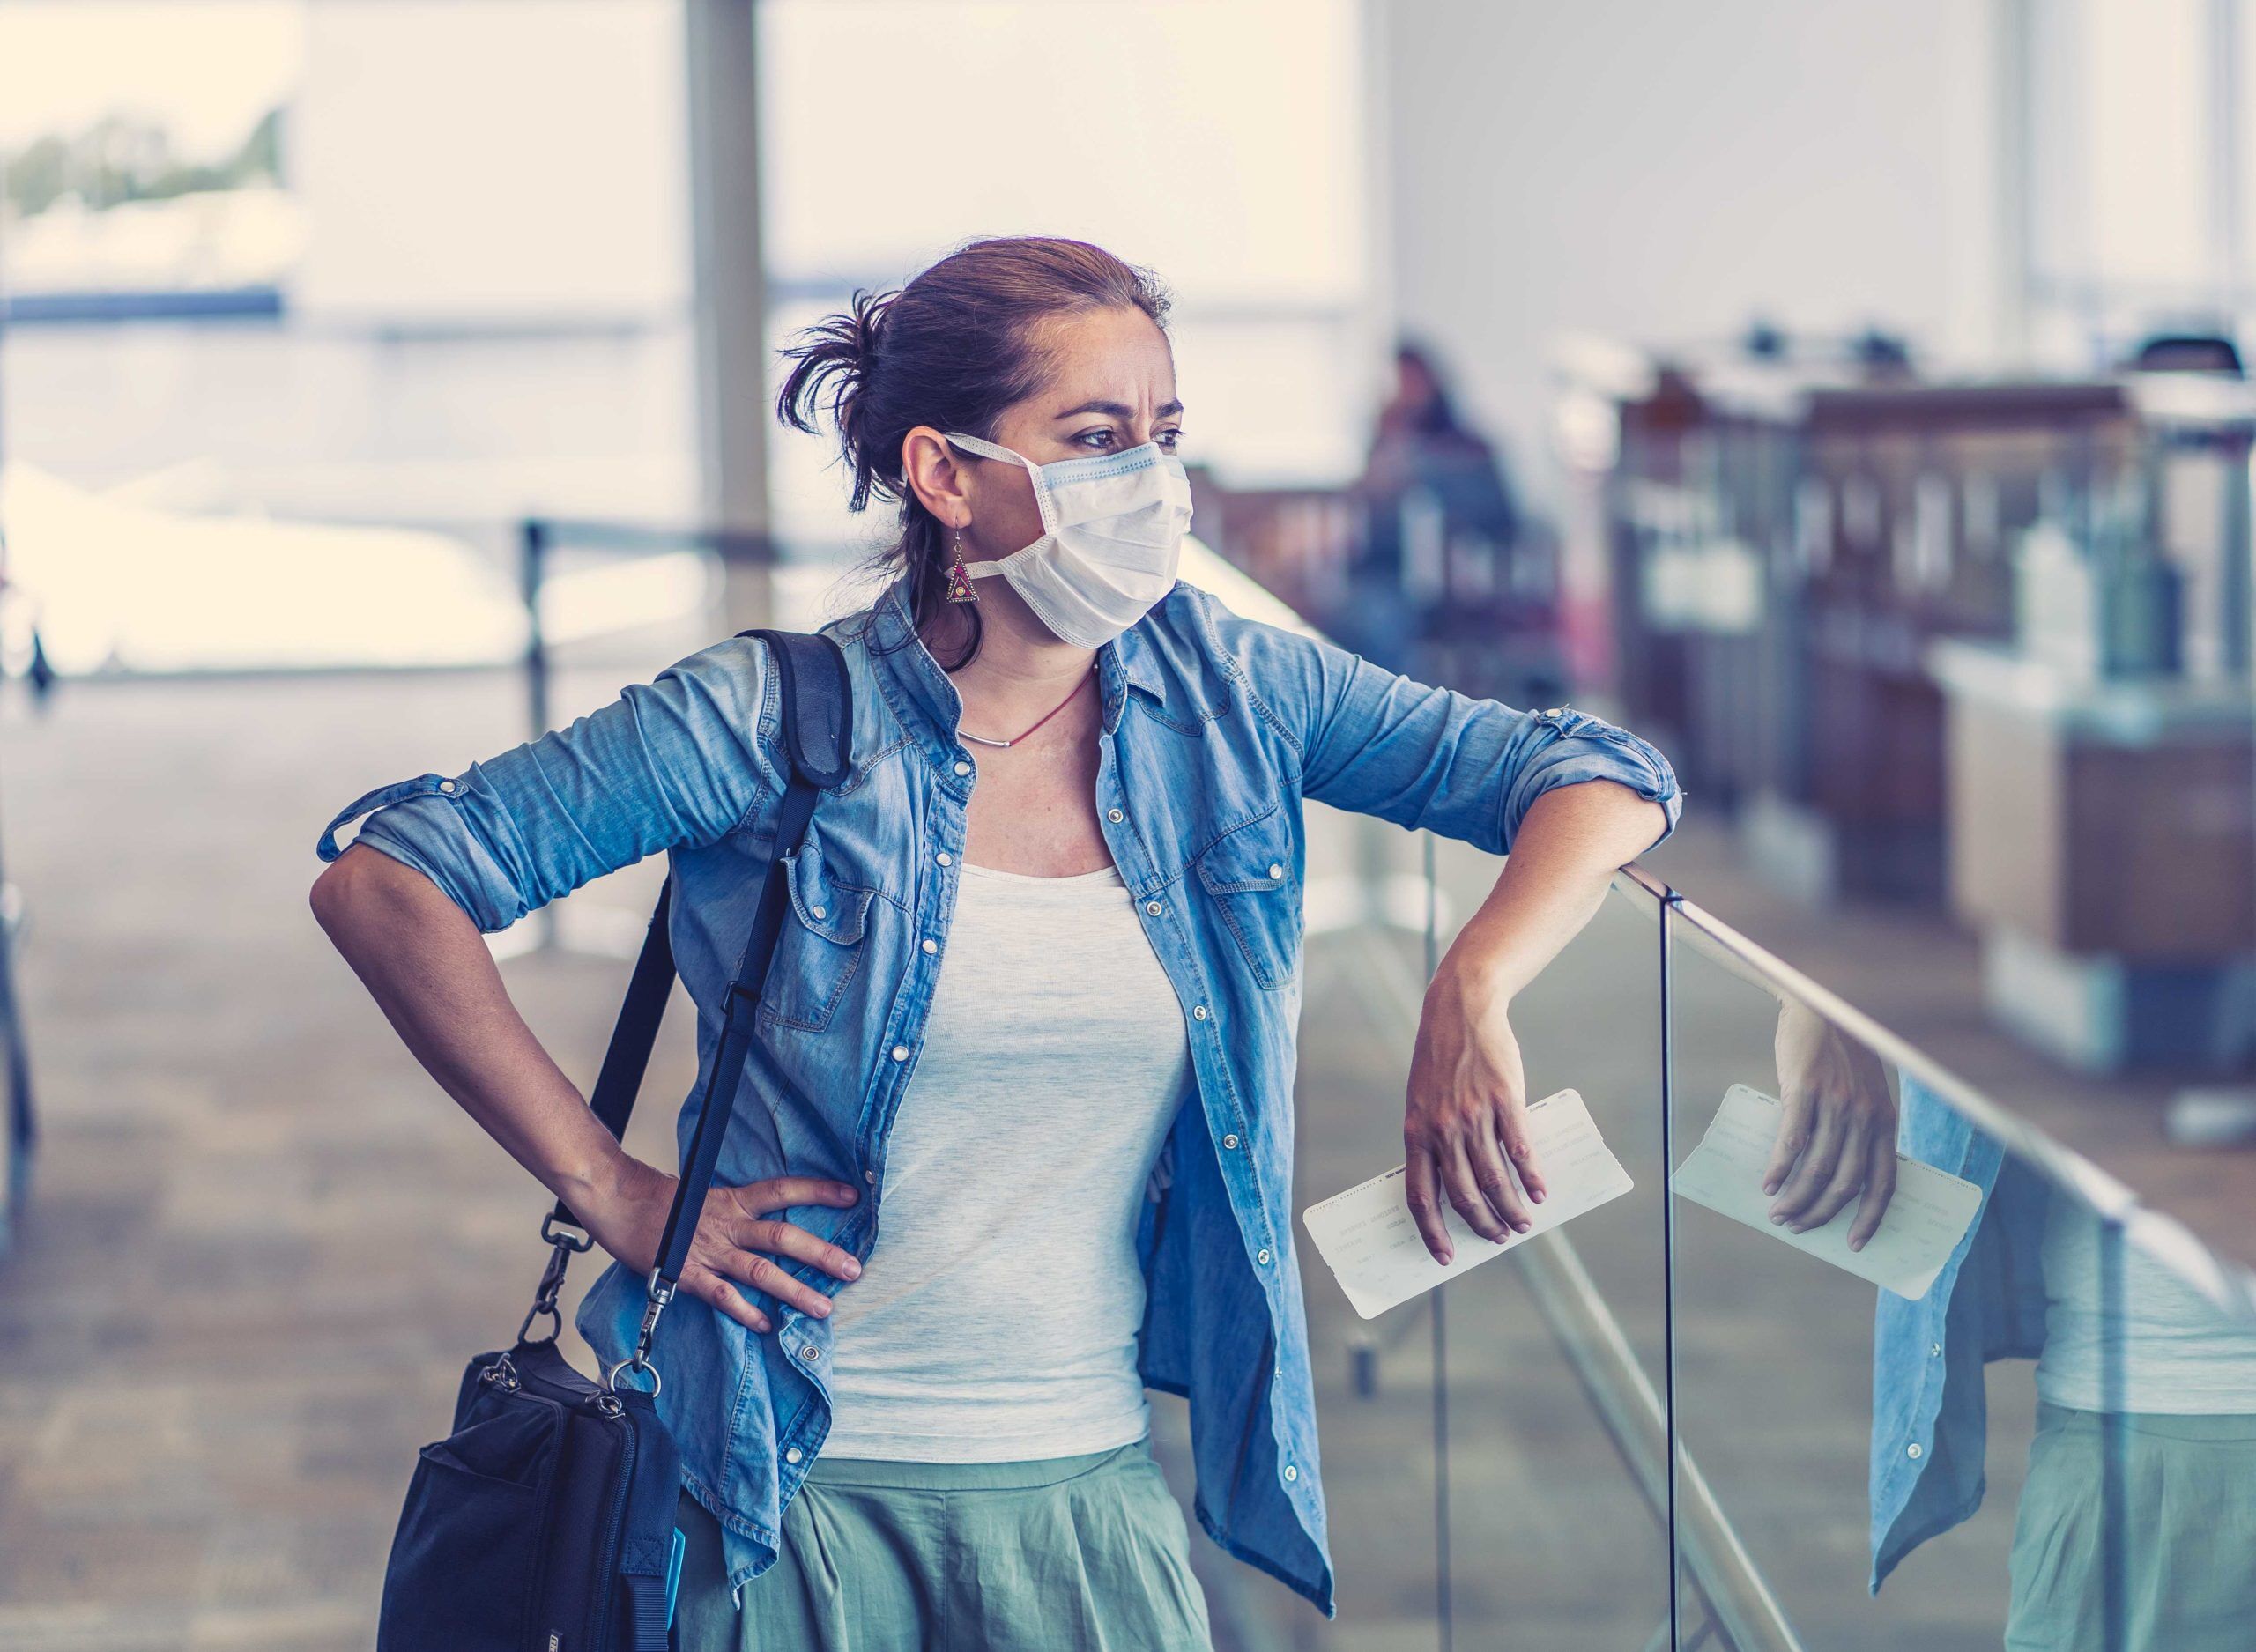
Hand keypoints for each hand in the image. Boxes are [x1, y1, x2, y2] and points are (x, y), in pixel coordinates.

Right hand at [582, 1155, 863, 1333]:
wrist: (617, 1200)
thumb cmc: (658, 1199)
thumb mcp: (705, 1194)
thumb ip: (734, 1208)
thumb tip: (763, 1216)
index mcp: (733, 1200)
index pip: (783, 1190)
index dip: (818, 1192)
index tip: (852, 1196)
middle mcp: (727, 1224)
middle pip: (782, 1236)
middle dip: (821, 1253)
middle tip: (853, 1268)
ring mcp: (709, 1251)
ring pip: (760, 1271)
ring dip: (795, 1290)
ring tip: (823, 1306)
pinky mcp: (688, 1274)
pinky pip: (722, 1295)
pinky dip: (745, 1311)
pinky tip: (767, 1325)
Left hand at [1402, 964, 1545, 1262]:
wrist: (1461, 1011)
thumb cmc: (1441, 1061)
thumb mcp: (1424, 1100)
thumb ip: (1436, 1138)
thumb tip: (1460, 1183)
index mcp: (1417, 1132)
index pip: (1420, 1195)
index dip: (1431, 1231)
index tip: (1443, 1257)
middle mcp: (1444, 1129)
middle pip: (1464, 1195)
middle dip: (1482, 1225)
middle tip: (1497, 1239)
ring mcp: (1474, 1115)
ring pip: (1495, 1178)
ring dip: (1511, 1207)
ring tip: (1523, 1222)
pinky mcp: (1503, 1100)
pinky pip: (1519, 1148)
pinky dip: (1531, 1175)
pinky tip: (1540, 1190)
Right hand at [1766, 999, 1897, 1249]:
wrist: (1823, 1007)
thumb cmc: (1840, 1054)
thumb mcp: (1862, 1092)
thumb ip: (1856, 1128)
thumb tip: (1828, 1175)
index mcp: (1885, 1122)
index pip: (1885, 1182)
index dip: (1870, 1216)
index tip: (1856, 1242)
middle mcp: (1865, 1118)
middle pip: (1845, 1183)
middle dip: (1821, 1213)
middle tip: (1799, 1227)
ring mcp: (1836, 1105)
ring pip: (1816, 1169)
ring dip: (1796, 1198)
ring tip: (1779, 1212)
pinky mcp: (1805, 1091)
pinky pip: (1791, 1141)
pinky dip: (1778, 1169)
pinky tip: (1768, 1184)